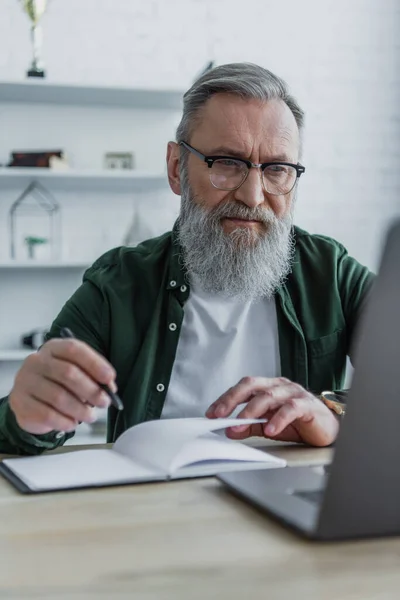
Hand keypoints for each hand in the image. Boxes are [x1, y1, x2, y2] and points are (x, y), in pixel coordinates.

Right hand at [9, 338, 116, 434]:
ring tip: (90, 416)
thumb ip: (93, 376)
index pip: (74, 349)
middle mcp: (37, 361)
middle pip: (68, 373)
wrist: (30, 400)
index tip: (109, 377)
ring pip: (59, 397)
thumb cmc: (57, 383)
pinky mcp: (20, 402)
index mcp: (53, 348)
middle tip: (104, 401)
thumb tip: (109, 388)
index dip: (94, 363)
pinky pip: (47, 414)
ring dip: (80, 409)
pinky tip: (72, 423)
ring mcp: (25, 381)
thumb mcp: (76, 373)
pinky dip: (65, 421)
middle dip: (91, 390)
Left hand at [206, 376, 339, 446]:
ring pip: (269, 396)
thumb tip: (229, 431)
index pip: (243, 387)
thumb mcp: (269, 425)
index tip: (211, 413)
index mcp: (269, 387)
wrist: (329, 429)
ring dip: (251, 412)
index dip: (226, 398)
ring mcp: (294, 393)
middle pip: (252, 386)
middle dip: (233, 400)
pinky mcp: (308, 405)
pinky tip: (270, 430)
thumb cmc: (299, 423)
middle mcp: (280, 386)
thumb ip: (250, 426)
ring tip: (239, 425)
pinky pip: (291, 409)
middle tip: (219, 415)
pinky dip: (278, 419)